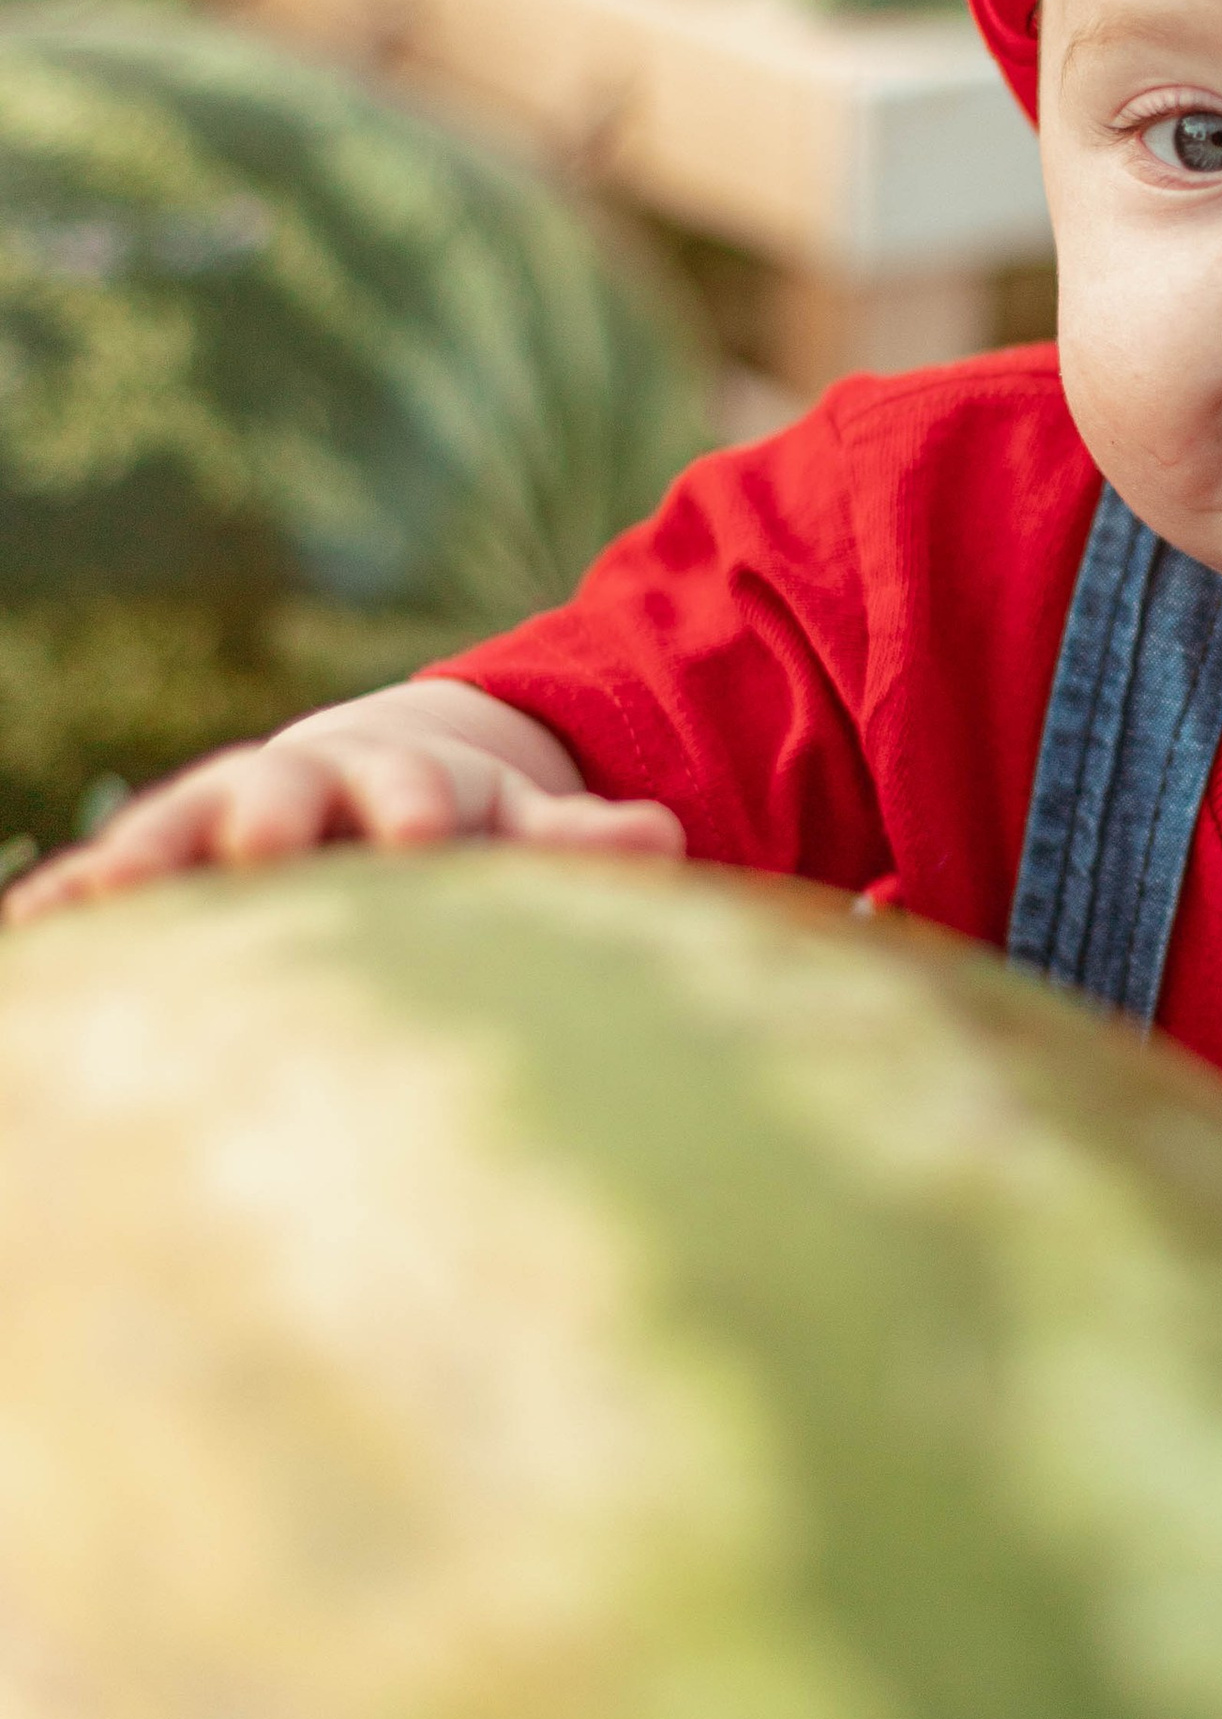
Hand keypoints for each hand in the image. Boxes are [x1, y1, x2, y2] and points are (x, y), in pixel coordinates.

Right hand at [2, 691, 682, 924]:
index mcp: (398, 784)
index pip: (412, 791)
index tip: (426, 832)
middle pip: (282, 795)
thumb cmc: (455, 827)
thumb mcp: (517, 828)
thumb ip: (580, 840)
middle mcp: (296, 792)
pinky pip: (97, 883)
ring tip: (108, 896)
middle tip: (267, 845)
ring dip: (144, 861)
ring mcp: (214, 826)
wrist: (360, 793)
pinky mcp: (156, 870)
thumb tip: (661, 837)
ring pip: (173, 834)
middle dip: (274, 817)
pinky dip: (62, 902)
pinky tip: (26, 934)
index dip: (417, 809)